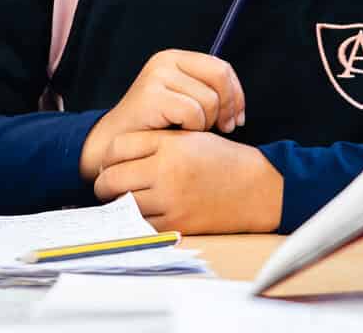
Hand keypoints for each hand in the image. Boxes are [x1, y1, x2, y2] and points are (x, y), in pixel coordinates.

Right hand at [80, 49, 244, 179]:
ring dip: (205, 123)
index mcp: (176, 58)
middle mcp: (166, 61)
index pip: (222, 68)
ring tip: (189, 131)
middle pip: (220, 79)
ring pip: (209, 100)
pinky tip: (178, 133)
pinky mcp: (151, 95)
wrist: (117, 144)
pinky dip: (192, 129)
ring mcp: (157, 76)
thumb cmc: (157, 127)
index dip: (237, 95)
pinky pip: (193, 113)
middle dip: (227, 108)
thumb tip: (239, 108)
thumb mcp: (185, 102)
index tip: (237, 120)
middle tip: (221, 129)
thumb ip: (209, 93)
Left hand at [94, 130, 281, 232]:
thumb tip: (114, 158)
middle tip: (108, 184)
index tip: (110, 162)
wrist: (258, 188)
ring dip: (119, 203)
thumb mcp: (189, 137)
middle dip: (105, 183)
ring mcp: (171, 200)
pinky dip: (138, 221)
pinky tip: (144, 212)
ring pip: (123, 204)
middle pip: (111, 178)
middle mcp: (167, 171)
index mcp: (169, 144)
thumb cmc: (222, 160)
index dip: (109, 155)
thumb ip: (154, 142)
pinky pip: (142, 225)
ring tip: (124, 199)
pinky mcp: (178, 224)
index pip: (117, 146)